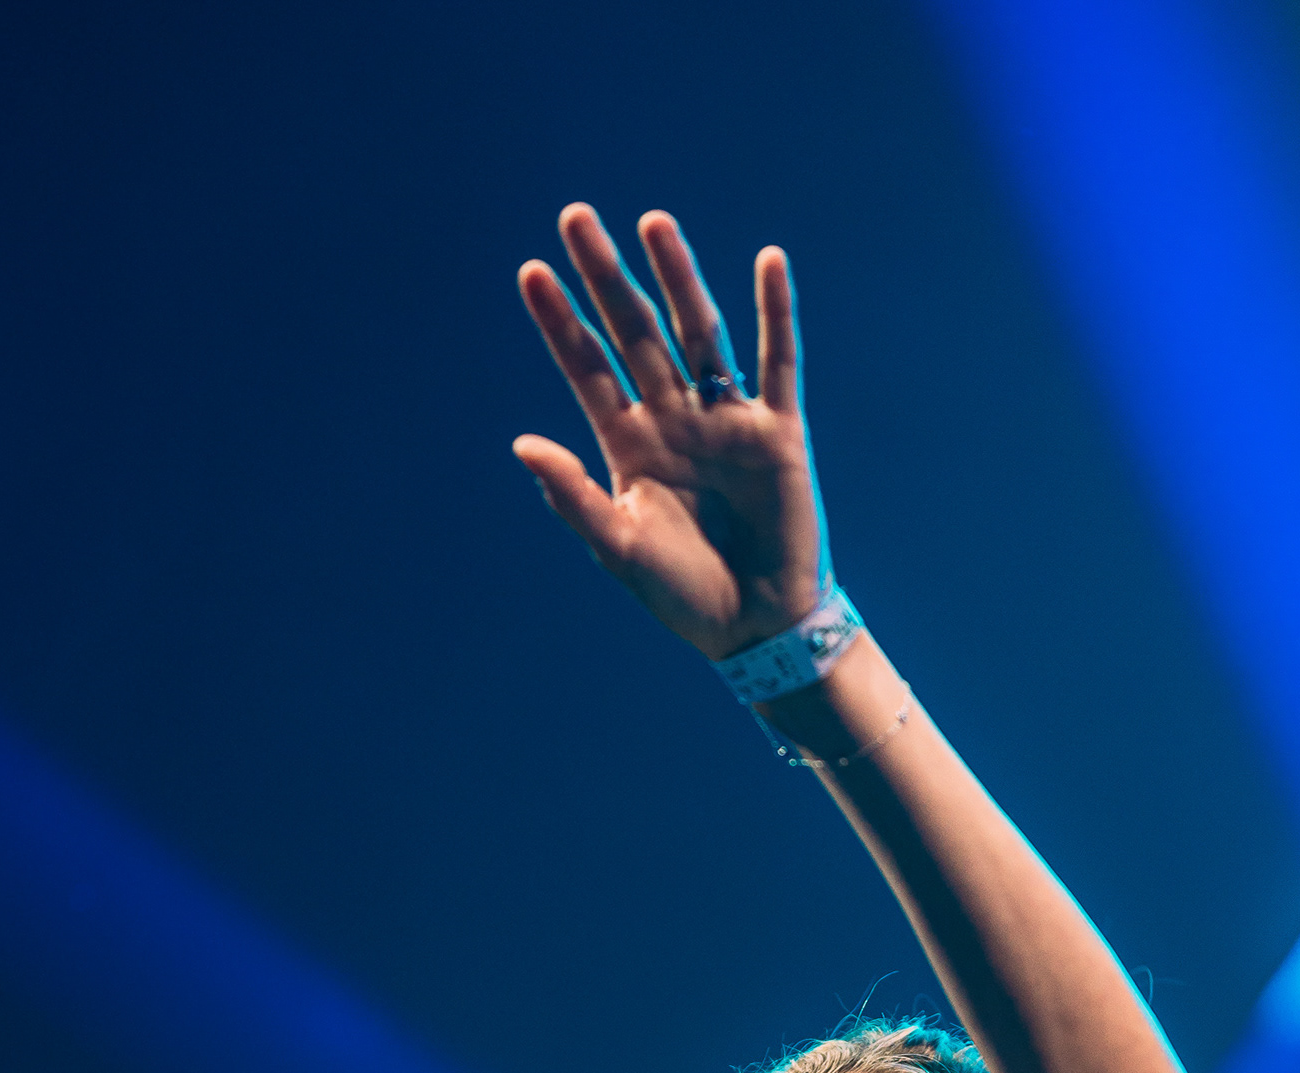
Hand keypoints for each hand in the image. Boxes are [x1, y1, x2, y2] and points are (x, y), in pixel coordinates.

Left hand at [516, 205, 829, 658]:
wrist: (756, 629)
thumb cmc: (682, 596)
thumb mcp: (618, 548)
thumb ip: (572, 494)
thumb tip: (520, 442)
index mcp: (629, 444)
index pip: (587, 368)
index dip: (561, 322)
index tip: (531, 272)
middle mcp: (674, 418)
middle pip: (634, 332)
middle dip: (606, 276)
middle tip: (575, 217)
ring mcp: (725, 419)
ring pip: (699, 332)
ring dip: (678, 277)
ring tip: (653, 223)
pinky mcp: (777, 430)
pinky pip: (778, 360)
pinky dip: (777, 312)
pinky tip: (769, 261)